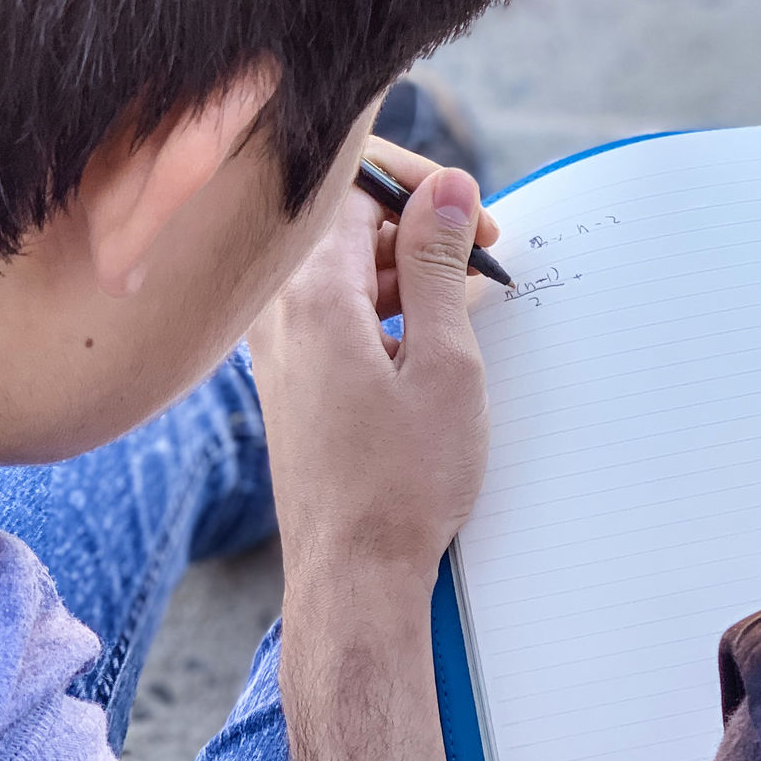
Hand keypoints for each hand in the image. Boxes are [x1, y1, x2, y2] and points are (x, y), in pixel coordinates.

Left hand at [248, 139, 494, 601]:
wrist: (352, 576)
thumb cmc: (402, 483)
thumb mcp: (445, 363)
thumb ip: (441, 264)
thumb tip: (448, 186)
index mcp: (313, 296)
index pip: (352, 184)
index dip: (419, 185)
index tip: (471, 217)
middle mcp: (280, 313)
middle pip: (345, 222)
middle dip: (419, 226)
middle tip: (482, 261)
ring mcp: (278, 348)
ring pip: (341, 268)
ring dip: (407, 271)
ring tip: (465, 310)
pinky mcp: (290, 380)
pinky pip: (335, 313)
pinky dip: (386, 310)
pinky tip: (430, 344)